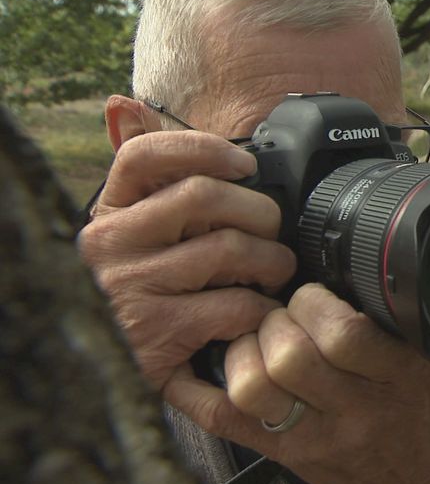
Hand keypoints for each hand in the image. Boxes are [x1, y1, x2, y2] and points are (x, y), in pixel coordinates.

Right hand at [77, 130, 296, 388]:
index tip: (244, 164)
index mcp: (108, 213)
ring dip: (272, 262)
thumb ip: (141, 176)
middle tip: (272, 233)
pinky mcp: (159, 337)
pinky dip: (264, 310)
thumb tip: (124, 106)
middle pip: (205, 195)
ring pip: (230, 249)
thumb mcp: (131, 236)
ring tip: (274, 274)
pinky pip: (237, 305)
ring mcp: (132, 290)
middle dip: (259, 212)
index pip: (145, 154)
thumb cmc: (136, 296)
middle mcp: (111, 245)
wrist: (102, 377)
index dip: (204, 148)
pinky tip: (259, 316)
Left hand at [164, 283, 429, 483]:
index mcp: (399, 379)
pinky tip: (215, 363)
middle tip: (286, 313)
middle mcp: (355, 411)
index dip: (316, 303)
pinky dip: (202, 386)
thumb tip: (403, 262)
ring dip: (245, 349)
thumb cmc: (426, 413)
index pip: (343, 335)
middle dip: (277, 318)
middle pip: (289, 357)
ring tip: (262, 338)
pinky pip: (223, 418)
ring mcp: (312, 436)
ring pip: (251, 386)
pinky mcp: (280, 452)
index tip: (315, 293)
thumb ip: (425, 317)